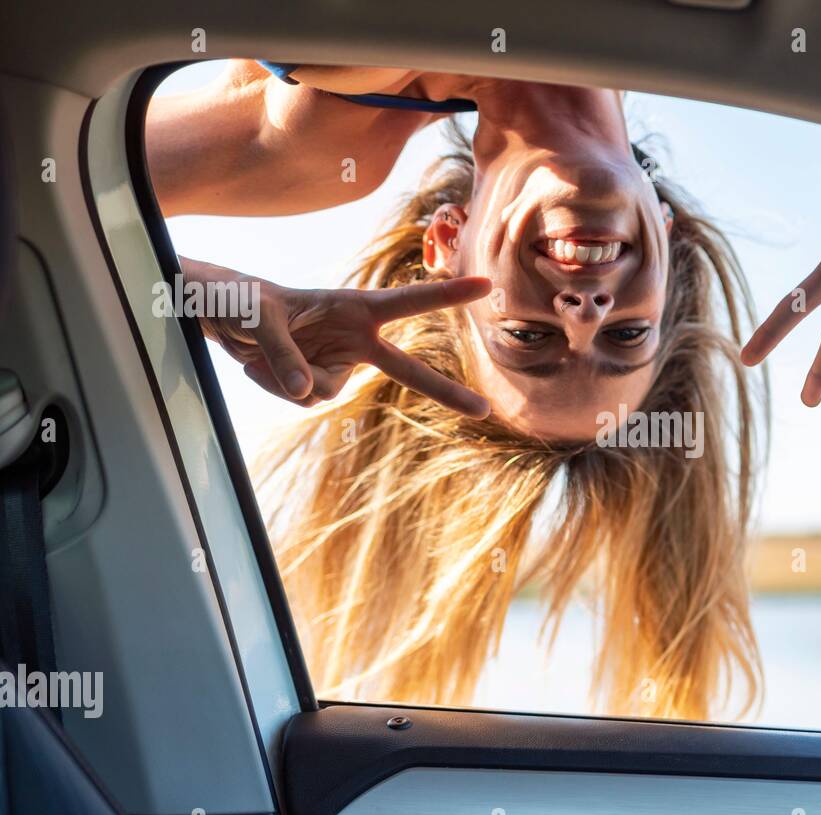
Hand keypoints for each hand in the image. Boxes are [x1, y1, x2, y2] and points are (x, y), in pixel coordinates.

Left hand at [182, 258, 492, 415]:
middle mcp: (355, 338)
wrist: (222, 317)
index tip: (484, 286)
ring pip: (327, 393)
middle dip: (445, 391)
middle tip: (483, 409)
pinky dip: (277, 387)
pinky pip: (305, 400)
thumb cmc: (243, 301)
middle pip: (407, 370)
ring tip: (260, 356)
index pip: (408, 302)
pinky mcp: (319, 380)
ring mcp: (339, 363)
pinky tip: (259, 366)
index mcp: (354, 308)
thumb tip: (306, 393)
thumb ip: (284, 356)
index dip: (448, 294)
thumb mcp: (257, 320)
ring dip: (288, 381)